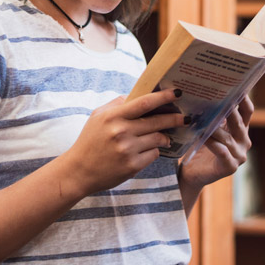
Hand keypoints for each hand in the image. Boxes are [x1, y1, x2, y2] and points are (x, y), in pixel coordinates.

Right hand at [60, 88, 185, 195]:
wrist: (79, 171)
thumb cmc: (89, 141)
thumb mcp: (97, 116)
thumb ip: (116, 104)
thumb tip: (137, 95)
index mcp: (113, 116)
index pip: (145, 102)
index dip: (164, 97)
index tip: (177, 92)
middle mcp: (121, 131)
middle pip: (157, 121)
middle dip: (175, 118)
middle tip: (185, 117)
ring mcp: (128, 149)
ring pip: (158, 138)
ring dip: (165, 137)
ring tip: (165, 137)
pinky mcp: (132, 166)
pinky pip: (153, 154)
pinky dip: (154, 151)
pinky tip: (150, 150)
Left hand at [178, 95, 253, 189]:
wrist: (193, 173)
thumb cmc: (200, 147)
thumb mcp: (209, 127)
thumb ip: (213, 114)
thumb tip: (206, 91)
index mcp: (241, 130)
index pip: (247, 111)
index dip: (243, 98)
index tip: (234, 84)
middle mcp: (244, 142)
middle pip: (238, 122)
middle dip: (229, 108)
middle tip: (218, 96)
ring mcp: (239, 155)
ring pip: (227, 136)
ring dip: (214, 126)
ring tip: (204, 115)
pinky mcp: (230, 167)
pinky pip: (221, 151)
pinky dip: (211, 142)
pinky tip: (202, 135)